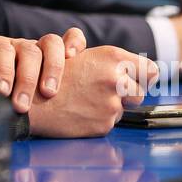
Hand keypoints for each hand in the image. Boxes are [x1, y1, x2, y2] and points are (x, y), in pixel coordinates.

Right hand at [0, 27, 86, 112]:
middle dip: (53, 68)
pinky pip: (2, 52)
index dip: (75, 42)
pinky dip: (3, 72)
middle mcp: (40, 48)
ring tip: (21, 106)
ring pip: (29, 51)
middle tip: (49, 93)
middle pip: (52, 43)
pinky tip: (2, 90)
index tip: (73, 57)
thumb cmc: (35, 110)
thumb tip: (106, 111)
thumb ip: (81, 100)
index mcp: (59, 57)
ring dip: (27, 79)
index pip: (73, 38)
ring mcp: (19, 46)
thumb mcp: (61, 104)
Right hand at [26, 46, 157, 137]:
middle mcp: (115, 80)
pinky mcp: (103, 124)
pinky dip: (97, 120)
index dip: (143, 77)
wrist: (31, 101)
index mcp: (112, 58)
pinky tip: (80, 113)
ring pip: (124, 109)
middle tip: (103, 93)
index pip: (150, 70)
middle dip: (127, 95)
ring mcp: (111, 104)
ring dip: (110, 107)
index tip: (137, 80)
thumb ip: (114, 64)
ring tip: (86, 102)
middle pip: (140, 93)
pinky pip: (109, 123)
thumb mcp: (84, 57)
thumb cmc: (52, 75)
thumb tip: (150, 74)